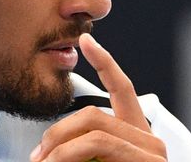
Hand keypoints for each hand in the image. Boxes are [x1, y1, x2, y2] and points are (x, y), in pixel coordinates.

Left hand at [29, 34, 166, 161]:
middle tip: (36, 156)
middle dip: (58, 132)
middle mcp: (150, 141)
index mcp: (137, 139)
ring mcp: (154, 152)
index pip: (122, 90)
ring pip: (94, 127)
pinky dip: (68, 153)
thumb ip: (79, 151)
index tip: (86, 39)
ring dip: (59, 148)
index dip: (105, 62)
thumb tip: (44, 153)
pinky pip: (98, 143)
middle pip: (94, 114)